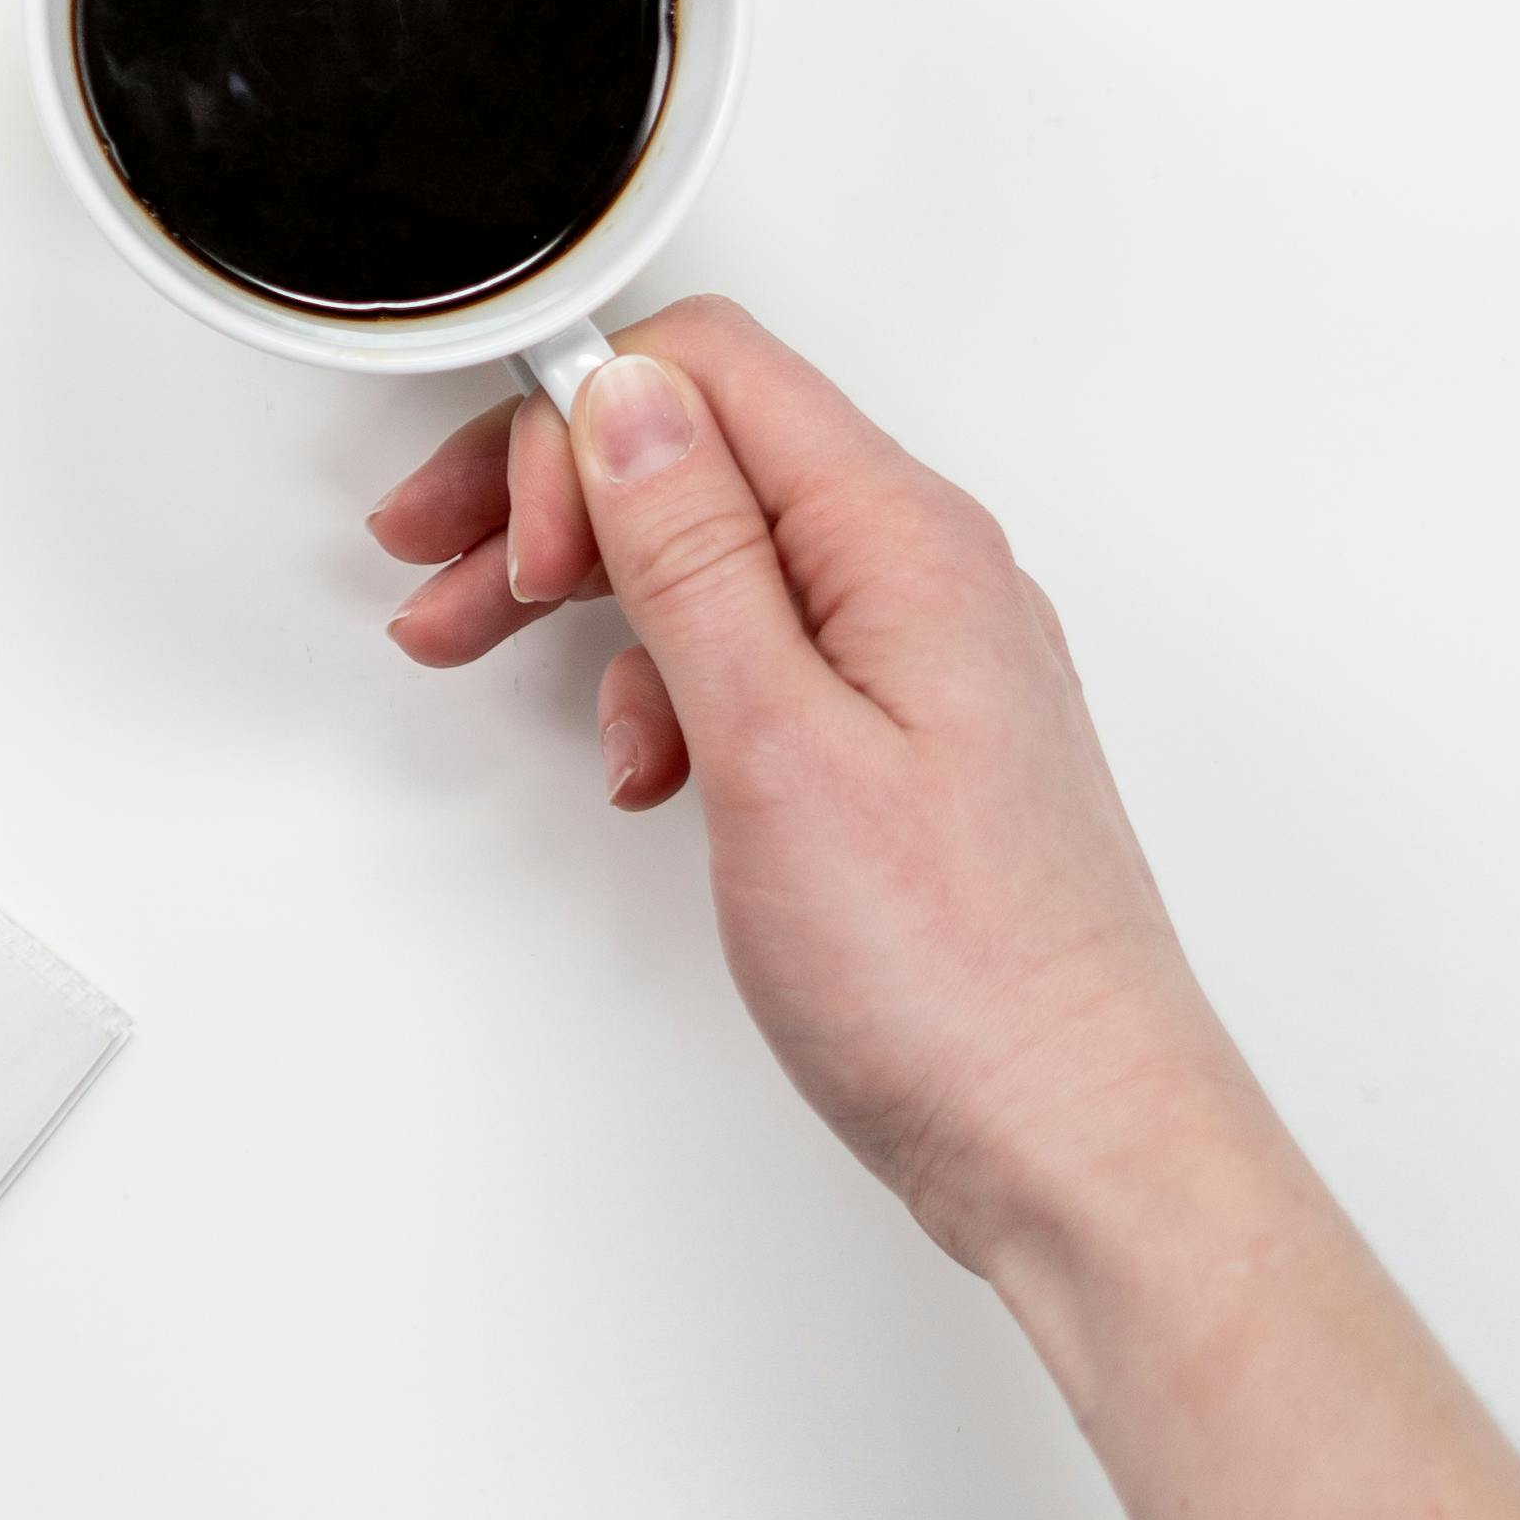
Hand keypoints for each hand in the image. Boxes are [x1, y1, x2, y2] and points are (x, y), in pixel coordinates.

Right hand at [367, 297, 1238, 1276]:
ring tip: (487, 655)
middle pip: (703, 451)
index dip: (568, 420)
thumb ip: (695, 557)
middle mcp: (926, 573)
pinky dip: (665, 681)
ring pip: (720, 551)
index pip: (712, 371)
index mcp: (904, 542)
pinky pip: (761, 646)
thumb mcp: (775, 745)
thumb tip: (627, 400)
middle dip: (550, 500)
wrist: (1076, 1147)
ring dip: (593, 591)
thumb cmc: (955, 978)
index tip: (482, 523)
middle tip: (442, 580)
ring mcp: (922, 654)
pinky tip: (639, 762)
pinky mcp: (907, 735)